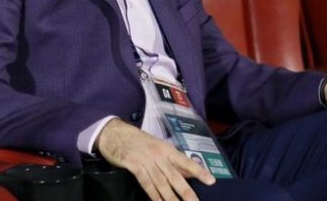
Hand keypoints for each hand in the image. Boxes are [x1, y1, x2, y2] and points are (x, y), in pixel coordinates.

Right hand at [94, 119, 214, 200]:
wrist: (115, 133)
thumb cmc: (138, 142)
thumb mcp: (158, 148)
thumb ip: (173, 162)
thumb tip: (190, 174)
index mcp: (167, 149)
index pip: (186, 161)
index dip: (199, 171)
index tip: (211, 181)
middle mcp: (159, 154)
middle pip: (175, 176)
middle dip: (186, 192)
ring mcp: (146, 159)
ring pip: (162, 183)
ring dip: (171, 199)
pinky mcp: (134, 165)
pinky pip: (146, 183)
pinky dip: (153, 195)